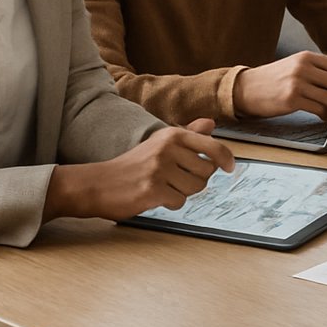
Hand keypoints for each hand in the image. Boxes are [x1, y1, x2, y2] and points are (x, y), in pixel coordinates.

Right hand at [44, 118, 233, 221]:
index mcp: (172, 135)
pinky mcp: (152, 189)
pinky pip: (179, 201)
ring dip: (183, 193)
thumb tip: (210, 123)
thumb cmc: (132, 165)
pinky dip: (171, 204)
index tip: (229, 168)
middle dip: (196, 181)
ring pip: (195, 188)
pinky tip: (156, 197)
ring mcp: (159, 168)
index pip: (212, 146)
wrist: (96, 184)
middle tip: (177, 181)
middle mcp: (168, 148)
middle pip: (206, 172)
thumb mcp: (158, 143)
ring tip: (164, 188)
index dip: (226, 159)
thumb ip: (187, 135)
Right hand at [233, 51, 326, 119]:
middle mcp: (302, 67)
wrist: (245, 89)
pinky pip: (319, 109)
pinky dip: (326, 115)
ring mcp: (296, 83)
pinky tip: (325, 116)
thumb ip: (320, 68)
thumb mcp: (296, 65)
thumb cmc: (275, 79)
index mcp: (306, 57)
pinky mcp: (291, 100)